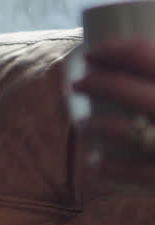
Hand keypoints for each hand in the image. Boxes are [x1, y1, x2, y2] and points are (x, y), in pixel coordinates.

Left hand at [73, 37, 154, 185]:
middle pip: (127, 91)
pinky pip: (139, 174)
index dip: (114, 50)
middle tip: (78, 84)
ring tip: (83, 124)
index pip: (146, 55)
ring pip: (124, 131)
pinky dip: (113, 169)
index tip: (93, 52)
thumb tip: (138, 56)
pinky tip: (98, 164)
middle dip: (96, 83)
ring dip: (95, 126)